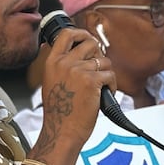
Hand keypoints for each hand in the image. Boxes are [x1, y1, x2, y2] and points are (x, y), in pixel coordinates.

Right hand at [39, 27, 115, 146]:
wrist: (61, 131)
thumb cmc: (58, 112)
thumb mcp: (50, 82)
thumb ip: (60, 66)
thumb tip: (76, 55)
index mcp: (52, 62)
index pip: (67, 34)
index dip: (80, 33)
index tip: (87, 38)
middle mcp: (64, 62)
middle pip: (90, 43)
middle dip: (99, 55)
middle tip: (99, 69)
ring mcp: (78, 70)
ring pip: (104, 61)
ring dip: (106, 74)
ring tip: (102, 87)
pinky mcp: (92, 81)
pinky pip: (110, 75)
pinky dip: (112, 86)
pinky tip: (105, 95)